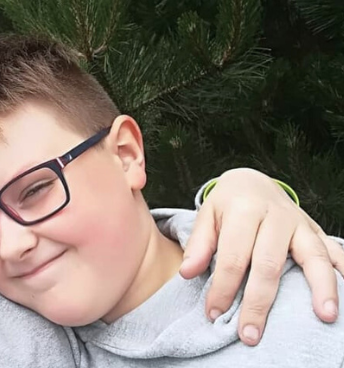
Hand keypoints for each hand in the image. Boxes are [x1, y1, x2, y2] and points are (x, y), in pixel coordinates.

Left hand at [180, 168, 343, 345]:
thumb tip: (187, 273)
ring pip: (313, 256)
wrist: (253, 181)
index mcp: (244, 210)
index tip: (214, 313)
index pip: (233, 256)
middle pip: (269, 263)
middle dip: (258, 302)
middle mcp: (275, 216)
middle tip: (250, 334)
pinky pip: (335, 251)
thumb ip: (199, 244)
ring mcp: (300, 224)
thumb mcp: (207, 215)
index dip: (223, 287)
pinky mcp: (316, 231)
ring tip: (324, 316)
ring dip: (320, 287)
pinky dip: (342, 271)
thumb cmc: (228, 205)